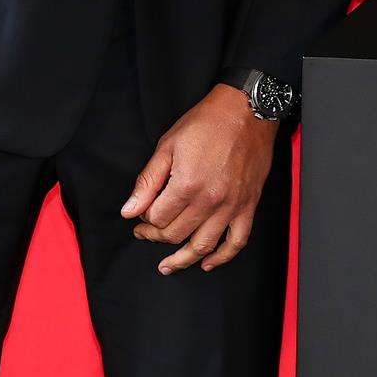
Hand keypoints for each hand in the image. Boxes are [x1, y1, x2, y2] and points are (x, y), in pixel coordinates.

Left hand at [121, 84, 277, 274]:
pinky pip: (237, 241)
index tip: (140, 212)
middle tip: (146, 231)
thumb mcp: (168, 145)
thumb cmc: (207, 123)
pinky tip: (208, 263)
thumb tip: (129, 210)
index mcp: (186, 184)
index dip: (143, 217)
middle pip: (175, 233)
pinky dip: (222, 257)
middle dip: (155, 235)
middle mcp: (209, 200)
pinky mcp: (247, 205)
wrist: (247, 110)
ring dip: (182, 260)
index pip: (156, 217)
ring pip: (203, 245)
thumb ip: (147, 181)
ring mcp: (231, 205)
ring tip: (167, 265)